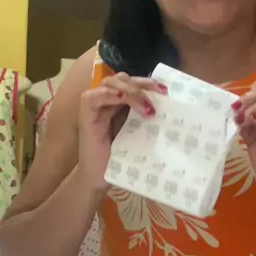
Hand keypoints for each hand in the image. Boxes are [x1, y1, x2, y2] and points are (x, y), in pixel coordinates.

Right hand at [78, 73, 166, 190]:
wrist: (100, 177)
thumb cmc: (120, 157)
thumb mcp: (140, 133)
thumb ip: (147, 116)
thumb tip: (170, 106)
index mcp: (120, 102)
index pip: (133, 82)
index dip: (149, 82)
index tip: (166, 91)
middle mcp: (107, 100)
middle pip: (123, 78)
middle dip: (142, 85)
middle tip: (159, 97)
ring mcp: (95, 106)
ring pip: (110, 83)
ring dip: (131, 91)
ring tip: (147, 109)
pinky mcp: (86, 116)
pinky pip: (92, 97)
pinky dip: (107, 94)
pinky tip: (120, 97)